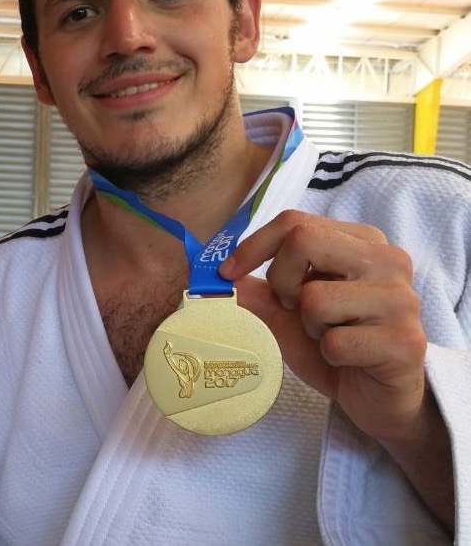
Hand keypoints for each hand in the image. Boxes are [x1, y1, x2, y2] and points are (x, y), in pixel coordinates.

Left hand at [219, 209, 424, 440]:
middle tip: (292, 308)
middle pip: (303, 241)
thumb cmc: (337, 346)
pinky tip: (350, 359)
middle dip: (281, 280)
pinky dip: (330, 356)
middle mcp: (388, 260)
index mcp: (362, 242)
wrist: (380, 397)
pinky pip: (336, 343)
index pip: (296, 222)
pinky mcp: (405, 341)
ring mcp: (401, 299)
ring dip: (309, 326)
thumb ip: (257, 292)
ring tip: (331, 336)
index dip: (254, 246)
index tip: (228, 272)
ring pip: (315, 297)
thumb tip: (216, 277)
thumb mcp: (287, 314)